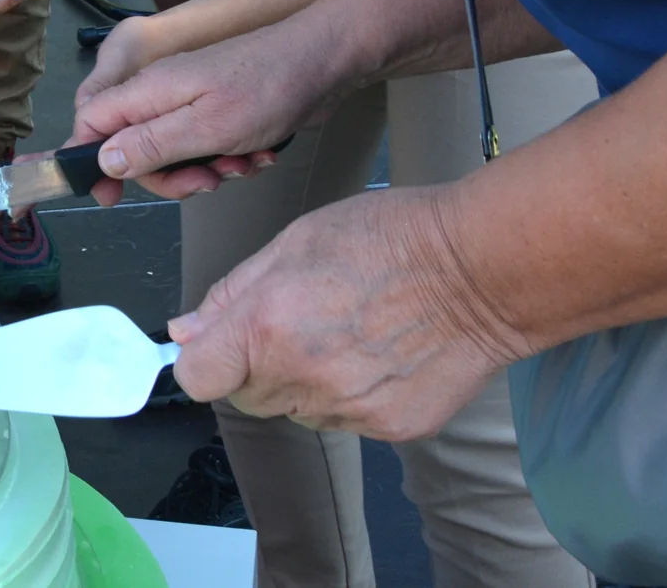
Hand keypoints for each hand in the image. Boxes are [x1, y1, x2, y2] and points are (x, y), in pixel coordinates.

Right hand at [67, 21, 342, 204]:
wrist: (324, 62)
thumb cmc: (267, 90)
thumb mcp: (206, 128)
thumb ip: (151, 144)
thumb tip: (103, 160)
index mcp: (149, 90)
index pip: (92, 122)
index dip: (91, 160)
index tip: (109, 197)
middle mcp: (163, 92)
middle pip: (134, 146)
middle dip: (169, 175)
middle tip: (205, 183)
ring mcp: (191, 99)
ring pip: (175, 150)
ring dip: (207, 169)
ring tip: (242, 165)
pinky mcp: (218, 108)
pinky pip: (206, 145)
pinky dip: (230, 157)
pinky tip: (259, 155)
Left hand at [171, 184, 523, 438]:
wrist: (480, 270)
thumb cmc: (390, 239)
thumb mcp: (293, 242)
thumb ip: (232, 294)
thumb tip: (187, 331)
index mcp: (267, 326)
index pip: (197, 378)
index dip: (204, 358)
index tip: (220, 343)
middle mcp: (303, 377)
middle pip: (246, 397)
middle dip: (255, 366)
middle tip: (297, 322)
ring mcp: (349, 409)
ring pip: (296, 411)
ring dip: (302, 382)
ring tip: (345, 332)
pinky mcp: (391, 427)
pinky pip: (346, 420)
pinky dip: (350, 395)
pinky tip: (378, 353)